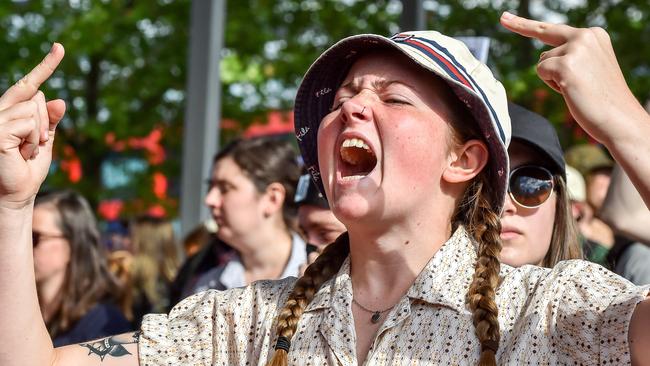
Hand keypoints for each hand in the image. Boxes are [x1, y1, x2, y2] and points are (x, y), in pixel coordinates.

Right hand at [0, 43, 65, 207]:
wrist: (16, 195)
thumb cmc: (28, 170)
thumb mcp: (45, 142)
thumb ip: (50, 121)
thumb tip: (60, 100)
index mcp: (10, 112)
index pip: (29, 85)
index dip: (46, 65)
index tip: (60, 47)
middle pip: (37, 99)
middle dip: (44, 125)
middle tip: (32, 148)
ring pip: (35, 112)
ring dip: (39, 137)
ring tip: (25, 152)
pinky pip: (30, 125)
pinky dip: (34, 142)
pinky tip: (21, 154)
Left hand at [500, 12, 644, 144]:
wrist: (618, 118)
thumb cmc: (602, 98)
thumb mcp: (590, 68)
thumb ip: (570, 56)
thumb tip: (543, 57)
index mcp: (594, 35)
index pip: (554, 29)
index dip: (527, 24)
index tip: (506, 17)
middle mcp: (586, 36)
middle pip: (543, 34)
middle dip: (520, 25)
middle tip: (503, 17)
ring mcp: (576, 49)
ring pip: (543, 61)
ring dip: (553, 78)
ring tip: (576, 88)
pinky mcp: (565, 65)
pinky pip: (542, 71)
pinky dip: (551, 84)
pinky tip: (571, 90)